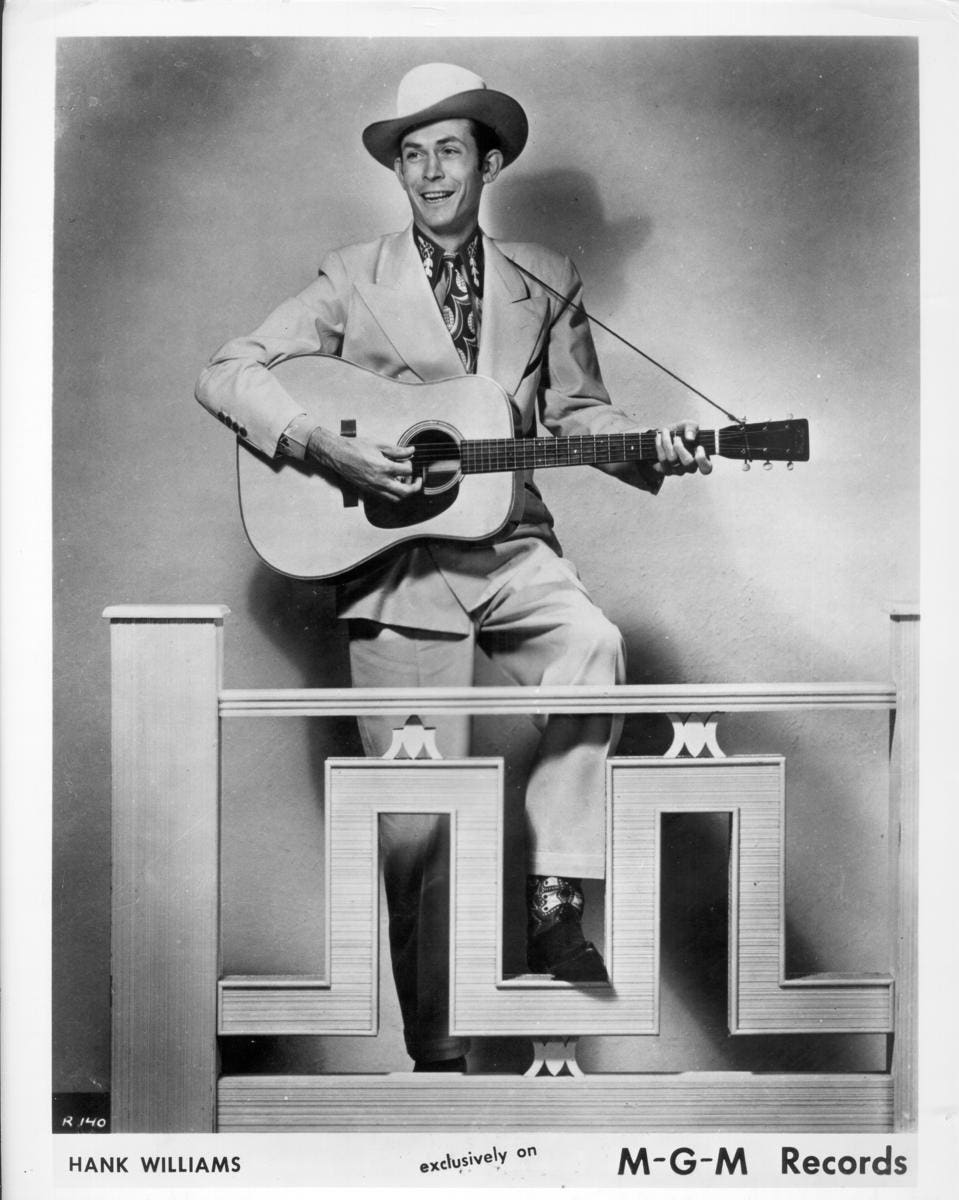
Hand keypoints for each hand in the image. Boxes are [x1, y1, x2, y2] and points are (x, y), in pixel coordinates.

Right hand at [307, 427, 422, 502]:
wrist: (337, 455)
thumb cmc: (355, 448)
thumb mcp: (378, 445)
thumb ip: (397, 450)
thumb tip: (410, 451)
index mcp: (384, 468)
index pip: (407, 470)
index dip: (410, 464)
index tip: (408, 459)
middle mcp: (381, 481)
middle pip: (406, 492)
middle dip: (415, 486)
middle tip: (418, 480)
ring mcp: (375, 488)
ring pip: (396, 498)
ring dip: (405, 492)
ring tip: (406, 483)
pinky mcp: (369, 491)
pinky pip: (386, 498)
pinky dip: (394, 494)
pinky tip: (394, 485)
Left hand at [653, 421, 712, 475]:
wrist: (664, 437)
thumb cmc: (681, 432)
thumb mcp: (688, 425)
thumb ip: (692, 427)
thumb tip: (690, 437)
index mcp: (701, 458)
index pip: (706, 468)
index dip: (702, 459)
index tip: (698, 446)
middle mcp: (690, 467)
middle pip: (688, 463)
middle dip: (680, 447)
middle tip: (677, 437)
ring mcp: (678, 470)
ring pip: (672, 459)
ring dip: (667, 442)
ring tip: (665, 432)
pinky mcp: (666, 470)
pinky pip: (662, 459)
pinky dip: (659, 445)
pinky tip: (659, 437)